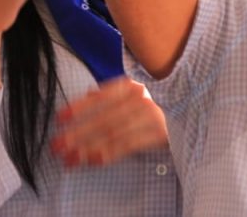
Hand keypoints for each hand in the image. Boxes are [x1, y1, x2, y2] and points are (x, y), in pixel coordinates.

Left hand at [51, 77, 168, 167]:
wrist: (188, 113)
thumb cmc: (156, 104)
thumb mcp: (135, 94)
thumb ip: (113, 95)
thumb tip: (87, 94)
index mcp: (133, 86)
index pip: (102, 96)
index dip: (79, 107)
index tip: (60, 119)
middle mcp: (143, 97)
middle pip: (105, 118)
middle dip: (78, 133)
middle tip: (57, 146)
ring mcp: (153, 115)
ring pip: (114, 132)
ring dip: (89, 147)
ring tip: (70, 159)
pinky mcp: (161, 133)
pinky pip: (129, 144)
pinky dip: (110, 152)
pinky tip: (94, 160)